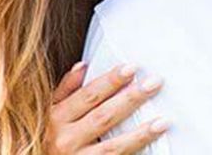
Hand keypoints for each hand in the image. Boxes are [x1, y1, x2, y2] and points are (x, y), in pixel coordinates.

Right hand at [46, 62, 167, 153]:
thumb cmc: (49, 137)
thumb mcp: (49, 111)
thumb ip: (65, 90)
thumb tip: (83, 65)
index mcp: (56, 118)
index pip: (88, 96)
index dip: (110, 82)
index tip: (132, 68)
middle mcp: (64, 140)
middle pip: (103, 117)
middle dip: (130, 99)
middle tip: (154, 83)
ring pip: (112, 147)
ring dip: (139, 134)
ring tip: (163, 121)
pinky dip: (134, 152)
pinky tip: (151, 144)